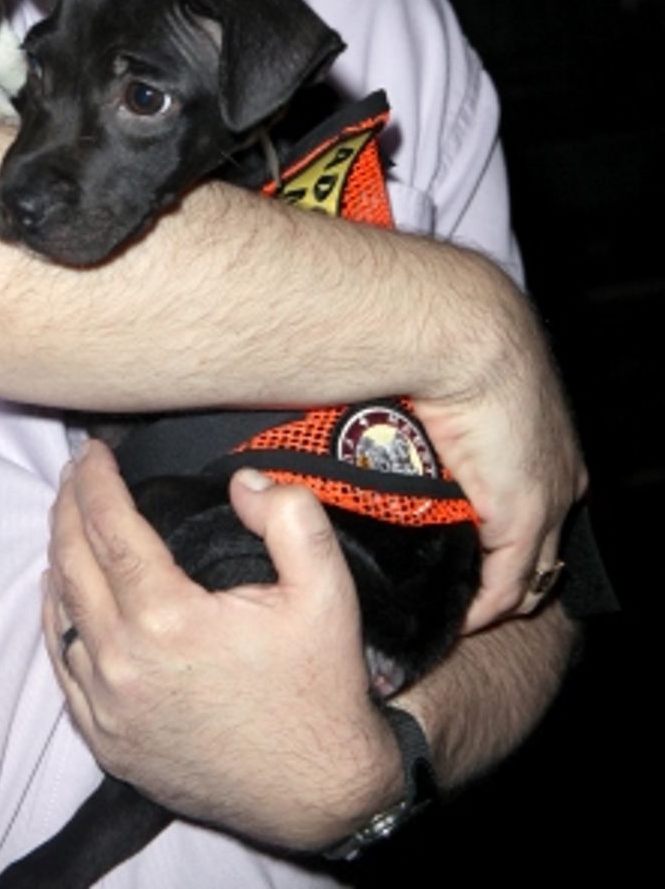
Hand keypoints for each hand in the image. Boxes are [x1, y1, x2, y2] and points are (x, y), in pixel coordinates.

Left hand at [44, 442, 401, 852]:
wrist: (321, 796)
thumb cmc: (320, 690)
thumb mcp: (327, 590)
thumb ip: (290, 515)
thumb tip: (241, 482)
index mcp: (167, 619)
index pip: (108, 527)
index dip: (94, 480)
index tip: (92, 450)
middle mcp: (123, 665)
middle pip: (72, 563)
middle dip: (68, 507)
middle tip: (76, 472)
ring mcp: (109, 710)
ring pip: (59, 613)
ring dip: (60, 557)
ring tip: (70, 519)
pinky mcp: (108, 743)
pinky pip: (63, 668)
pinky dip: (56, 620)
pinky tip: (60, 594)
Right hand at [411, 275, 587, 631]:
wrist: (464, 330)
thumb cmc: (449, 337)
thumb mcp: (452, 378)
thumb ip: (433, 407)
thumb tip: (387, 409)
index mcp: (548, 442)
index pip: (538, 512)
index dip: (501, 538)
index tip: (460, 553)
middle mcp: (561, 476)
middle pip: (541, 552)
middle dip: (500, 576)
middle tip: (451, 591)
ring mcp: (549, 499)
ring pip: (529, 577)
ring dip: (487, 597)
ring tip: (444, 609)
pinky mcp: (523, 517)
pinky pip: (505, 587)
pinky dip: (478, 609)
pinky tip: (450, 619)